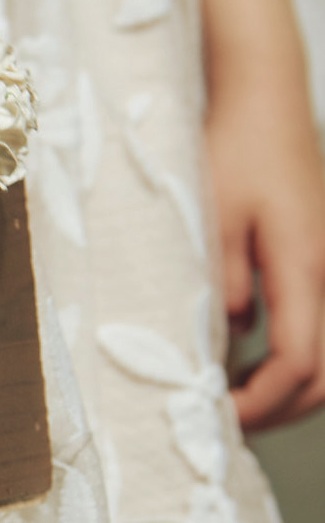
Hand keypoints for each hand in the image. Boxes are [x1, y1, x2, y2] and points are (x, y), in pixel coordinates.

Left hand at [205, 77, 324, 431]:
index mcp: (304, 269)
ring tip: (233, 398)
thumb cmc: (232, 149)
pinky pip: (318, 329)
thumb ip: (217, 285)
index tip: (216, 419)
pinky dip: (290, 359)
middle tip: (224, 424)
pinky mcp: (321, 262)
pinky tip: (244, 359)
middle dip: (277, 410)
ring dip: (286, 389)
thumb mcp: (210, 219)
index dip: (258, 404)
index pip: (296, 363)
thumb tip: (222, 343)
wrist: (263, 98)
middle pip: (323, 376)